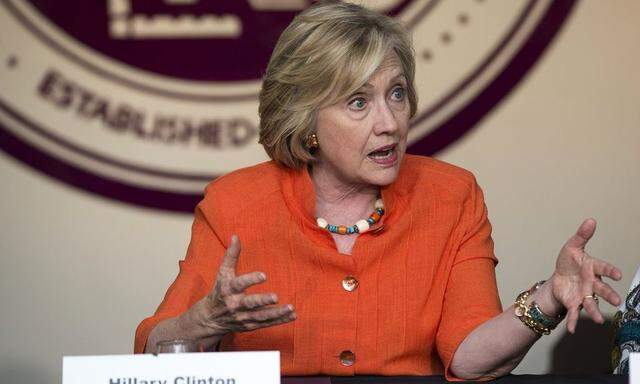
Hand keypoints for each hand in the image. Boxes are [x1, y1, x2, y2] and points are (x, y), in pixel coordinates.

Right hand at [200, 235, 295, 334]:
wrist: (210, 318)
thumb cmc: (220, 290)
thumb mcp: (223, 273)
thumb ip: (231, 255)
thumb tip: (235, 236)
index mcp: (228, 289)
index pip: (239, 284)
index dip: (250, 279)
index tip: (264, 275)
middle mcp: (235, 304)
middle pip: (250, 303)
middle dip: (262, 301)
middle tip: (276, 297)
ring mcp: (243, 317)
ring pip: (261, 316)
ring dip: (277, 314)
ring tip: (291, 308)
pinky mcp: (250, 326)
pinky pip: (266, 324)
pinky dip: (280, 321)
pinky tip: (292, 316)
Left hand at [550, 219, 621, 333]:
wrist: (559, 277)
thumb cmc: (569, 262)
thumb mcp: (572, 247)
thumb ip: (582, 236)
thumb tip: (591, 220)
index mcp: (591, 268)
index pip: (603, 268)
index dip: (610, 271)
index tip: (618, 274)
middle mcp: (591, 283)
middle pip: (601, 289)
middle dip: (608, 295)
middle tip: (617, 302)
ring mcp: (583, 294)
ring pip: (591, 303)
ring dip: (595, 311)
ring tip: (598, 320)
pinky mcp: (574, 303)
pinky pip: (574, 312)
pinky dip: (573, 321)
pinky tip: (572, 330)